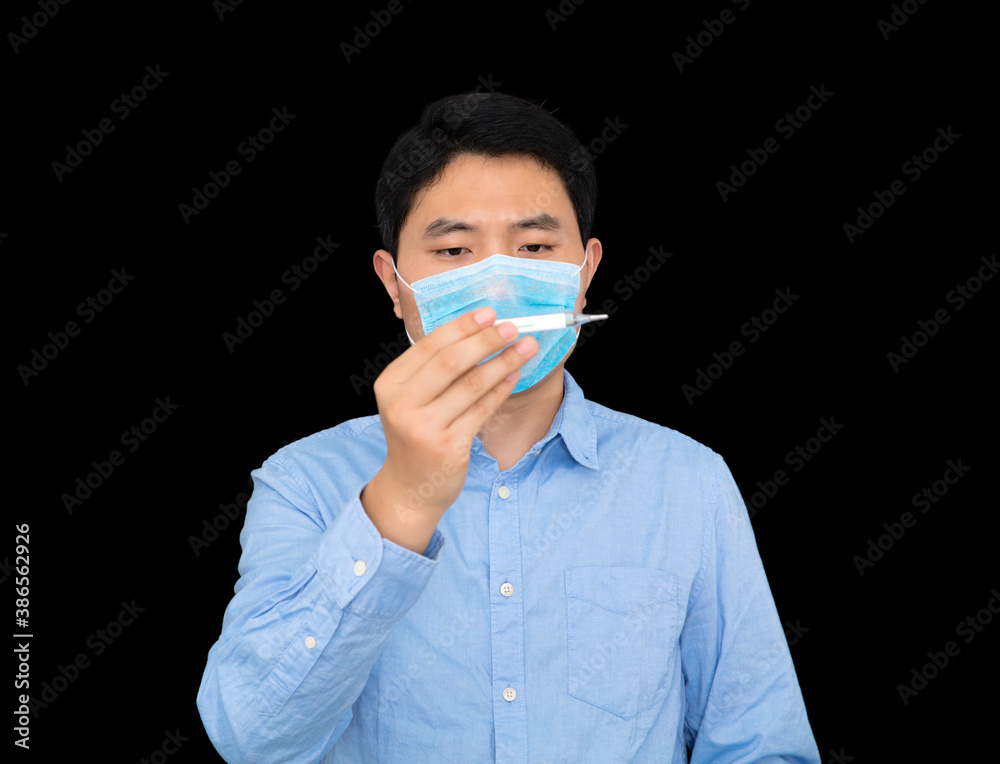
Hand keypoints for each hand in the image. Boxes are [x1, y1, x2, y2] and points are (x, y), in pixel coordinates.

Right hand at [360, 306, 536, 552]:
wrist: (410, 486)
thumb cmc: (416, 434)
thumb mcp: (412, 399)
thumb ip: (434, 369)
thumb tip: (479, 330)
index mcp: (390, 384)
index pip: (430, 345)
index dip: (462, 326)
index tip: (489, 312)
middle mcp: (402, 405)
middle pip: (451, 362)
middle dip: (486, 340)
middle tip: (513, 327)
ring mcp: (424, 428)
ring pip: (471, 385)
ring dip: (503, 362)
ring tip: (526, 347)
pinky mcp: (448, 447)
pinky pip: (481, 410)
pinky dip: (501, 389)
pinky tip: (515, 375)